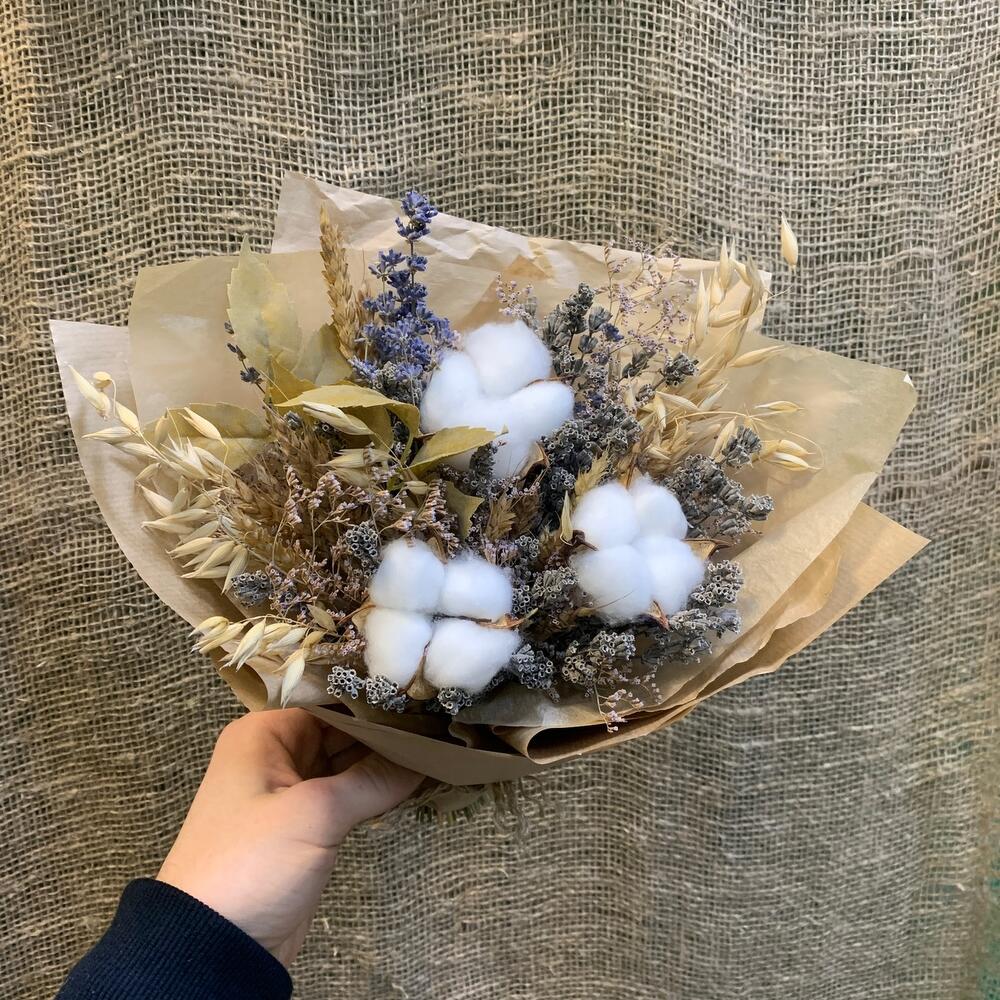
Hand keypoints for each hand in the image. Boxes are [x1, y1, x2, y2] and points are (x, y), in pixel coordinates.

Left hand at [156, 708, 421, 966]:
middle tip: (439, 722)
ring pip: (346, 763)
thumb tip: (425, 755)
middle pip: (341, 730)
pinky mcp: (304, 826)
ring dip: (384, 760)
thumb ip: (373, 780)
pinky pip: (346, 795)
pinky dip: (374, 788)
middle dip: (385, 731)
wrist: (215, 946)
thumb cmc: (251, 863)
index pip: (330, 701)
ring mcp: (289, 793)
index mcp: (264, 735)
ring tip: (437, 744)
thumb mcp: (315, 814)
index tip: (423, 697)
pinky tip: (413, 779)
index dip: (376, 700)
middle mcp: (274, 755)